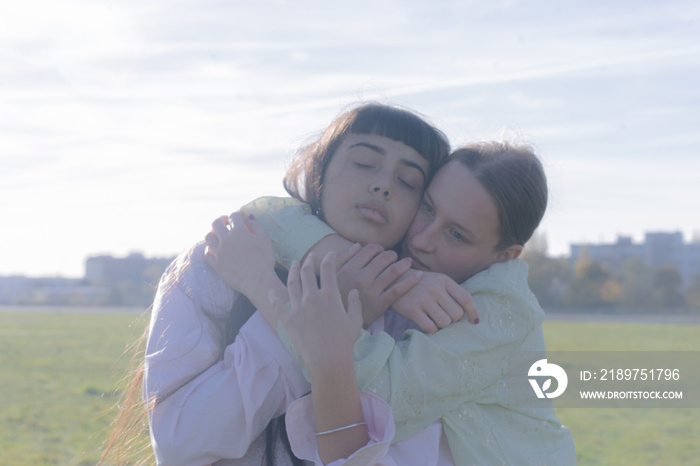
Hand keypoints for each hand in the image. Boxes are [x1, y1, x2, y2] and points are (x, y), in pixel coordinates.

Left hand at [204, 211, 276, 296]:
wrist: (258, 282)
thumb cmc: (265, 260)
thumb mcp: (265, 239)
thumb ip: (256, 226)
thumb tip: (248, 217)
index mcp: (239, 232)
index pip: (234, 216)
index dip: (237, 214)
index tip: (241, 216)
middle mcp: (226, 240)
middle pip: (216, 223)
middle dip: (222, 220)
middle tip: (227, 222)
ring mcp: (219, 252)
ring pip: (208, 237)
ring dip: (214, 233)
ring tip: (220, 235)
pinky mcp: (216, 264)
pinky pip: (207, 253)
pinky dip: (211, 248)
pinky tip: (217, 249)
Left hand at [270, 252, 362, 372]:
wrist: (328, 359)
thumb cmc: (344, 341)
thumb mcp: (355, 320)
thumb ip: (355, 303)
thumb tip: (353, 291)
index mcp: (330, 295)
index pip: (327, 268)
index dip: (328, 258)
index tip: (329, 254)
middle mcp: (312, 297)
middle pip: (307, 272)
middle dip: (309, 260)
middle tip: (311, 256)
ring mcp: (298, 307)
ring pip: (292, 283)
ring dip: (293, 271)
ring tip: (294, 264)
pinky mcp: (288, 319)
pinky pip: (277, 304)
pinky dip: (273, 296)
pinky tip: (271, 290)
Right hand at [335, 244, 421, 326]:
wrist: (336, 325)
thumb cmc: (335, 298)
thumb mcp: (331, 277)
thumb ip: (342, 259)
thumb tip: (358, 245)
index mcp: (349, 269)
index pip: (370, 249)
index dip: (379, 248)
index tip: (381, 253)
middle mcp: (360, 278)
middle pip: (384, 258)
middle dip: (392, 255)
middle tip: (395, 258)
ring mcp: (371, 292)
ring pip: (393, 271)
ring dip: (404, 264)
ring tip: (408, 263)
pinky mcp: (379, 305)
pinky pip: (397, 290)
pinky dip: (410, 281)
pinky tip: (418, 275)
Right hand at [392, 271, 478, 332]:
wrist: (391, 281)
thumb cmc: (418, 284)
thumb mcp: (435, 281)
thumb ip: (451, 293)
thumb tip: (469, 315)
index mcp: (444, 280)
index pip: (466, 298)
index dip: (473, 312)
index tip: (475, 321)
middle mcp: (435, 288)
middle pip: (457, 314)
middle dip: (452, 319)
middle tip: (443, 316)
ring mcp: (424, 299)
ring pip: (445, 322)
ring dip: (441, 324)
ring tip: (433, 318)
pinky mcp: (412, 310)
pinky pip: (431, 328)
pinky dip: (431, 329)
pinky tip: (425, 322)